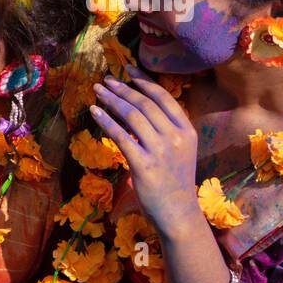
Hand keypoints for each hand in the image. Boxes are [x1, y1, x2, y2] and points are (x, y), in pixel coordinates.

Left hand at [90, 66, 198, 231]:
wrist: (178, 214)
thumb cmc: (174, 182)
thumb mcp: (179, 151)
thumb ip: (165, 130)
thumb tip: (137, 108)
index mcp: (187, 130)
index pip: (164, 97)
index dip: (144, 81)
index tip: (128, 69)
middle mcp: (177, 137)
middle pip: (145, 103)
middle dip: (123, 88)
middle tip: (107, 80)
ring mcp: (161, 150)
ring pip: (132, 116)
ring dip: (112, 100)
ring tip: (98, 91)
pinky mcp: (144, 164)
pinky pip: (121, 136)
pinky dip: (106, 121)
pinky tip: (95, 113)